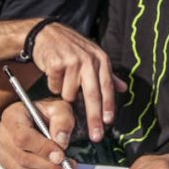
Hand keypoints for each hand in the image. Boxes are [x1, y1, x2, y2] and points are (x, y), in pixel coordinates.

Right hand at [0, 99, 77, 168]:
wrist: (44, 121)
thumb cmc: (49, 114)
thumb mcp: (61, 109)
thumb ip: (63, 120)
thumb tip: (60, 141)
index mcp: (13, 114)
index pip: (22, 136)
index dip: (42, 148)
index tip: (60, 155)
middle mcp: (3, 132)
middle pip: (21, 156)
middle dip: (46, 163)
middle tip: (66, 163)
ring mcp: (2, 149)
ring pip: (21, 168)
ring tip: (63, 166)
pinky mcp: (6, 162)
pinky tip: (51, 168)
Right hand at [31, 23, 126, 142]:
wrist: (46, 33)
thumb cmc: (71, 48)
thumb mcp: (92, 56)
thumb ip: (107, 74)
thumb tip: (123, 88)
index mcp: (100, 59)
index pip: (107, 87)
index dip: (108, 106)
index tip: (108, 122)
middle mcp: (88, 60)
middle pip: (93, 95)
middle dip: (94, 118)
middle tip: (95, 136)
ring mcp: (72, 61)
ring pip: (70, 94)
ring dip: (65, 93)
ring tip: (63, 79)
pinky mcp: (56, 64)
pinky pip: (55, 88)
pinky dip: (54, 85)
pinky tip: (54, 74)